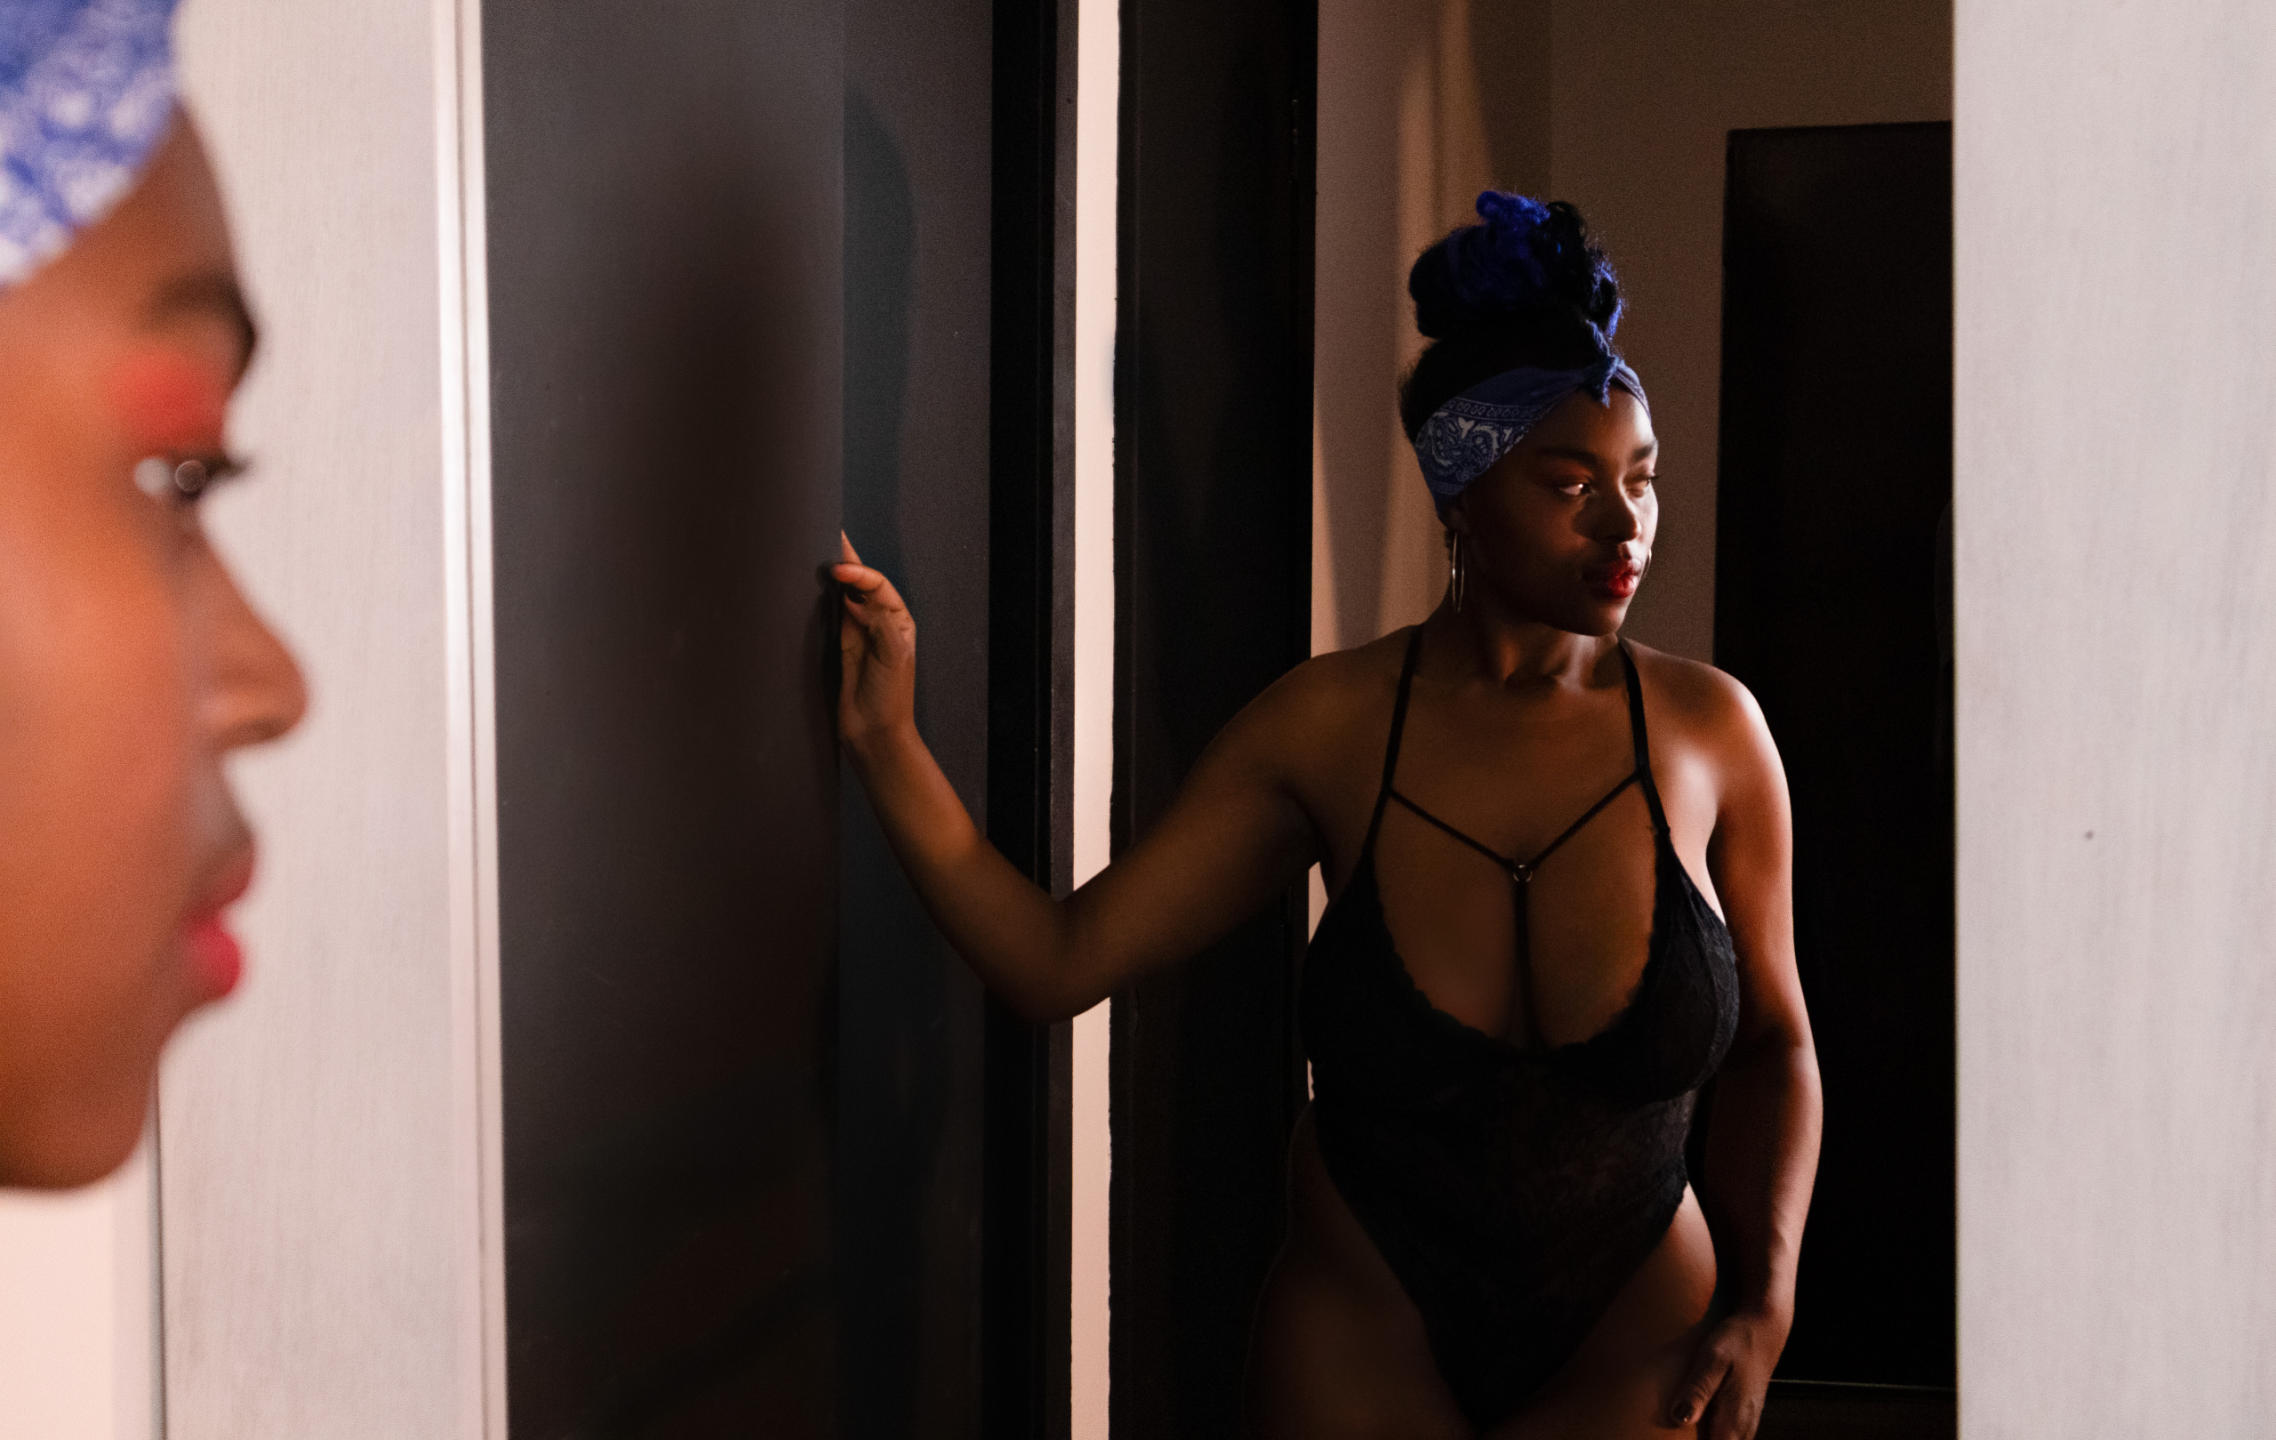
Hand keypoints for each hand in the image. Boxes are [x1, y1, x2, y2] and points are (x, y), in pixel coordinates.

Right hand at [830, 532, 916, 754]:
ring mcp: (858, 633)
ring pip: (843, 596)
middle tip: (829, 536)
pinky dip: (820, 600)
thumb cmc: (890, 697)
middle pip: (861, 584)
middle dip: (847, 562)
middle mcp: (879, 623)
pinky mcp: (839, 646)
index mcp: (899, 621)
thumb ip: (879, 623)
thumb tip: (858, 596)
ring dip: (832, 577)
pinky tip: (810, 586)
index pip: (877, 586)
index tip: (838, 569)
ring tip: (818, 551)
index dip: (859, 574)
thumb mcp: (893, 656)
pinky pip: (829, 615)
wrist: (874, 733)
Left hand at [1666, 1306, 1788, 1438]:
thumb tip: (1680, 1418)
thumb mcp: (1712, 1359)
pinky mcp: (1744, 1414)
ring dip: (1706, 1438)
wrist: (1763, 1327)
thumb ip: (1698, 1389)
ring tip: (1683, 1426)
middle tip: (1675, 1429)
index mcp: (1734, 1420)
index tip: (1678, 1435)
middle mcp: (1744, 1428)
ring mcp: (1746, 1422)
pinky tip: (1696, 1422)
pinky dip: (1713, 1434)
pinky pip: (1729, 1436)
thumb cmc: (1737, 1340)